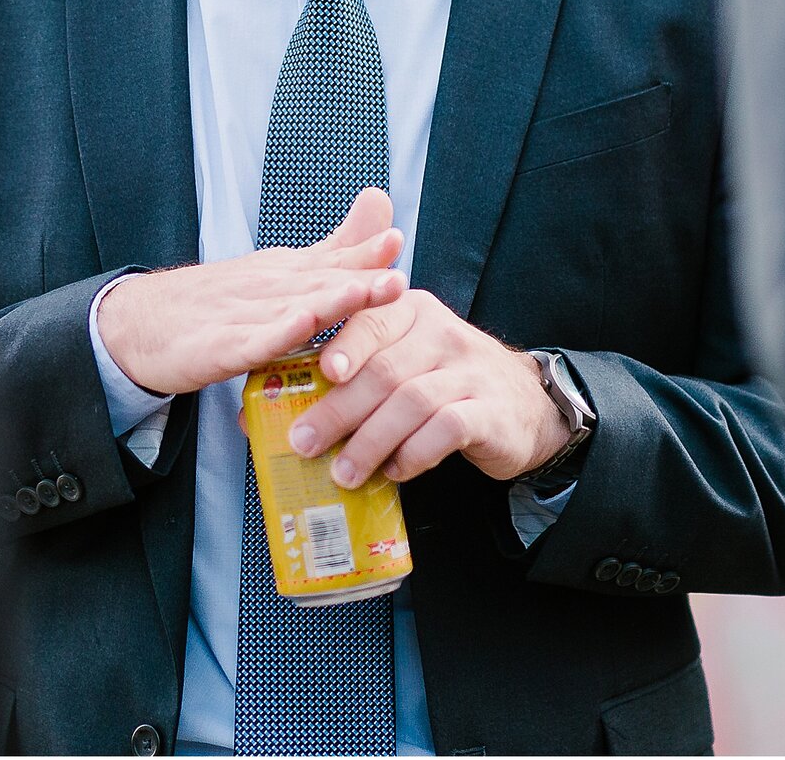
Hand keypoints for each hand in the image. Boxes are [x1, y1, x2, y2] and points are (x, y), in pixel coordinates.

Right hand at [99, 187, 405, 395]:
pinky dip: (273, 335)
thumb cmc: (219, 300)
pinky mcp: (216, 348)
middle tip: (395, 279)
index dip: (363, 256)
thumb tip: (381, 205)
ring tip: (359, 297)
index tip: (397, 242)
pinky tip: (296, 328)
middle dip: (357, 279)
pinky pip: (249, 343)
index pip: (331, 263)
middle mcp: (267, 289)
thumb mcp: (282, 272)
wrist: (141, 322)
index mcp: (286, 274)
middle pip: (317, 284)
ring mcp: (241, 316)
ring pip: (289, 309)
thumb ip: (335, 248)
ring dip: (326, 303)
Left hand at [288, 290, 569, 485]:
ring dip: (371, 441)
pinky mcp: (490, 412)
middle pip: (384, 369)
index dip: (346, 344)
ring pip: (412, 402)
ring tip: (344, 472)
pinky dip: (414, 453)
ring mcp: (469, 372)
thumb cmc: (442, 381)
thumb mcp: (402, 359)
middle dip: (340, 410)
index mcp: (412, 311)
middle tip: (306, 443)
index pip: (373, 320)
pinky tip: (395, 472)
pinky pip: (446, 430)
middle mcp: (442, 333)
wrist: (525, 403)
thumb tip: (259, 410)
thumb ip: (346, 371)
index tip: (322, 373)